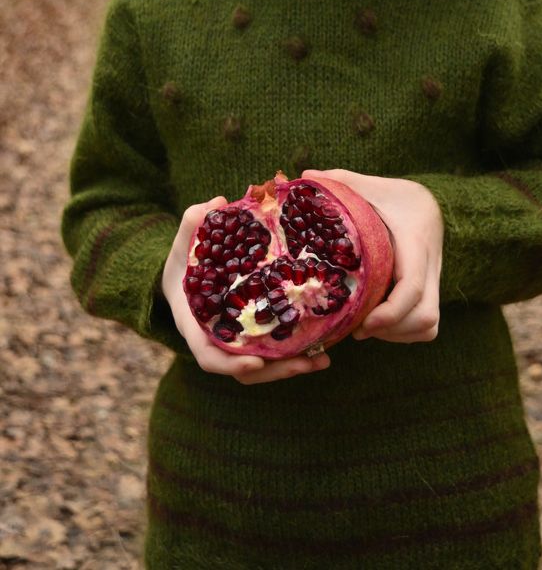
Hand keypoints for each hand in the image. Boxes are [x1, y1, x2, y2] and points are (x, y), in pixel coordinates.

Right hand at [161, 196, 330, 384]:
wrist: (188, 273)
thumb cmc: (185, 259)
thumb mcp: (184, 242)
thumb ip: (193, 223)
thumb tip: (217, 203)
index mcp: (196, 326)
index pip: (209, 356)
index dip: (231, 363)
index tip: (256, 362)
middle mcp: (218, 340)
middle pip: (245, 368)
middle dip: (276, 370)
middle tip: (306, 363)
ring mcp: (239, 341)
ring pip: (264, 365)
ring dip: (293, 366)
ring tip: (323, 360)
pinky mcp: (257, 334)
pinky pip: (275, 351)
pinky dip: (297, 353)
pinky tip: (325, 347)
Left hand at [302, 169, 443, 343]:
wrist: (432, 202)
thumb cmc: (396, 195)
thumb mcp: (371, 187)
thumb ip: (341, 181)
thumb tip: (304, 178)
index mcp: (415, 242)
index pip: (412, 287)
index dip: (390, 312)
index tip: (363, 323)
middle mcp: (430, 266)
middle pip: (425, 316)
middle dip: (392, 329)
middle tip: (358, 328)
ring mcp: (433, 282)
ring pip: (429, 325)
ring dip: (397, 334)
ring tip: (365, 328)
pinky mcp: (431, 292)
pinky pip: (427, 325)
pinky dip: (405, 332)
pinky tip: (378, 323)